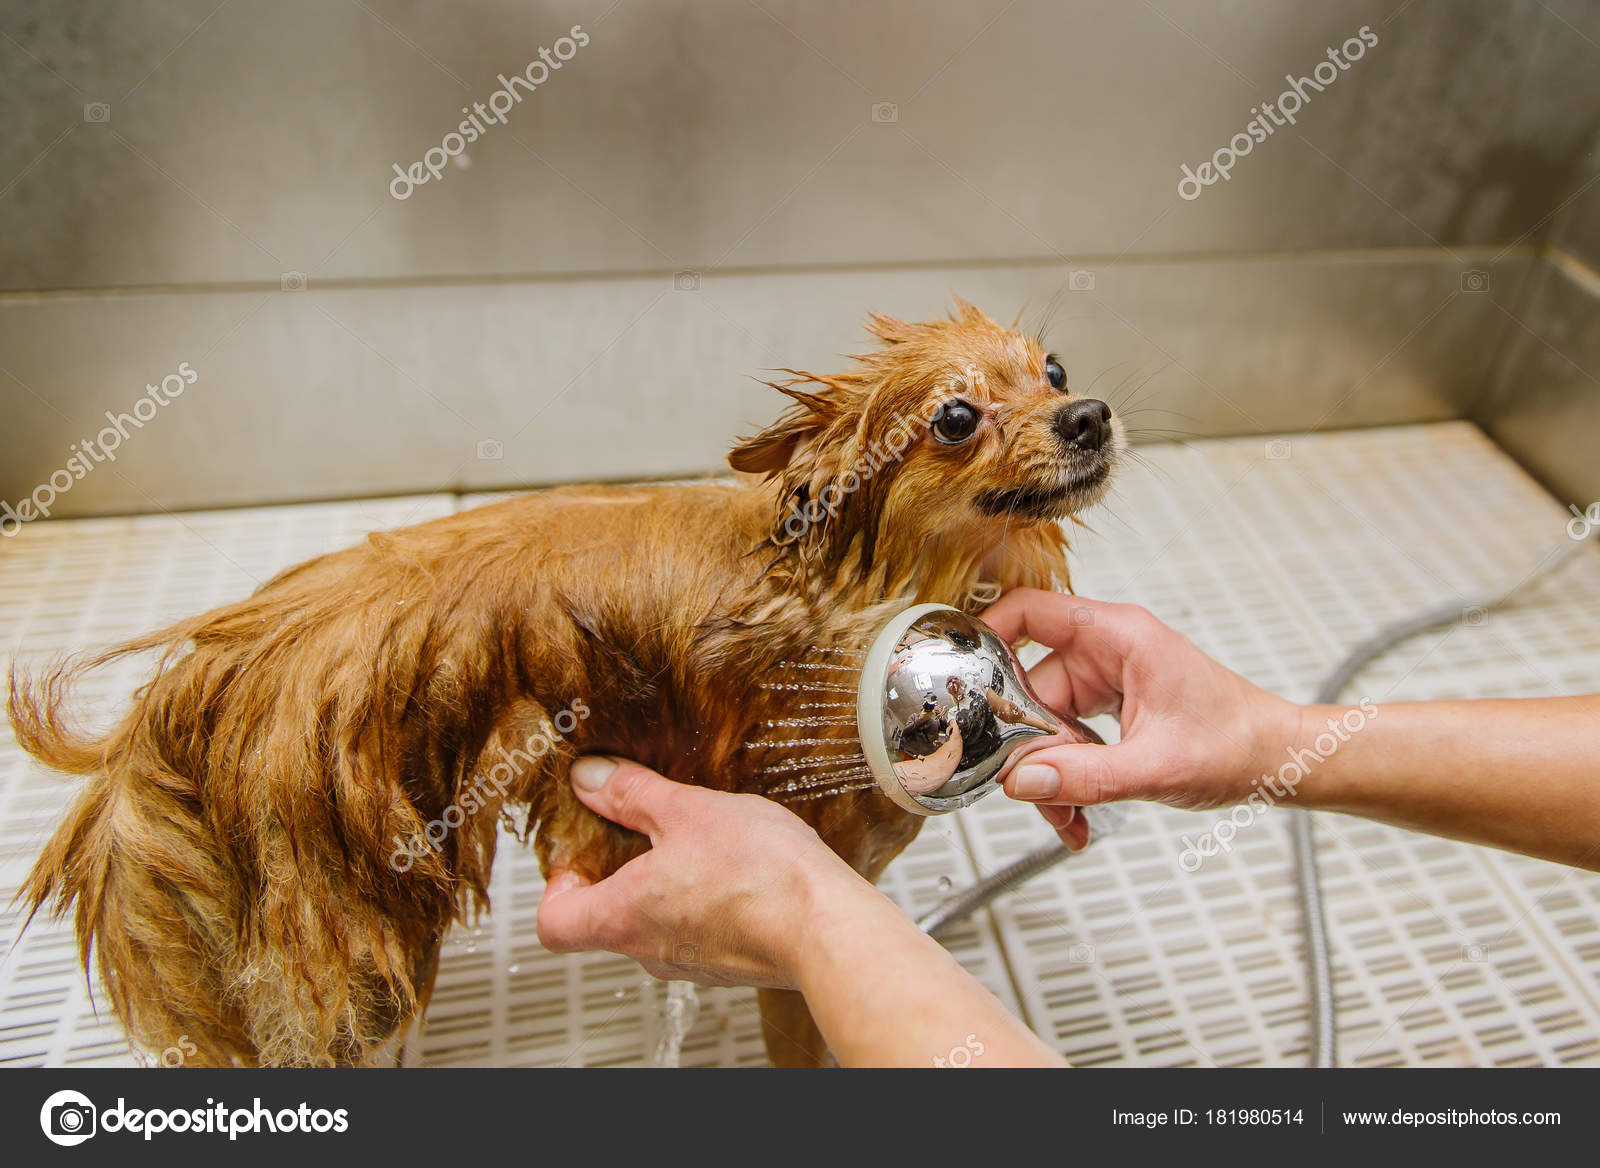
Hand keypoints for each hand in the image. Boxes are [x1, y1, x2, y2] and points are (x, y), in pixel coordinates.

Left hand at [536, 756, 874, 987]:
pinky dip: (707, 899)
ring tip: (700, 841)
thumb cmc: (759, 877)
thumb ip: (632, 794)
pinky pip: (701, 931)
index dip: (557, 884)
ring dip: (667, 884)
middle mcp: (650, 953)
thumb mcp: (687, 811)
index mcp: (622, 919)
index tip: (580, 848)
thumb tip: (590, 779)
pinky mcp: (732, 963)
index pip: (552, 923)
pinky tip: (739, 867)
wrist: (828, 928)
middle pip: (605, 920)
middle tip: (643, 828)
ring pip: (657, 924)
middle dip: (618, 871)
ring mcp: (692, 965)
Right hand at [982, 589, 1299, 825]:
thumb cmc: (1238, 744)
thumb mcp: (1156, 767)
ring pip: (1046, 723)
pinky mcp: (1109, 707)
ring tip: (1068, 815)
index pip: (1030, 612)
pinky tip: (1078, 812)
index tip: (961, 677)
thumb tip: (1020, 781)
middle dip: (1027, 747)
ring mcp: (1107, 680)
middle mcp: (1107, 651)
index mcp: (1118, 636)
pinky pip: (1066, 738)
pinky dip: (1067, 776)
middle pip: (1030, 687)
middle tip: (1032, 791)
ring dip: (1049, 772)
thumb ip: (1084, 776)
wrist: (1278, 762)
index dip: (988, 636)